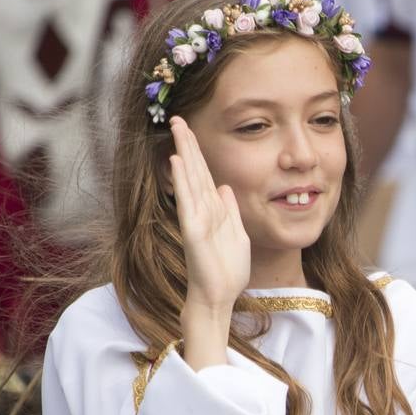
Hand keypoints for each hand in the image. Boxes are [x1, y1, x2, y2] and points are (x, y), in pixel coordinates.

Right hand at [168, 116, 249, 317]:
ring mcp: (196, 219)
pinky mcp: (193, 231)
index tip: (191, 128)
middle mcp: (202, 210)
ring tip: (178, 128)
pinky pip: (187, 202)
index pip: (204, 174)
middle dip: (188, 143)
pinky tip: (178, 161)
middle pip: (194, 170)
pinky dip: (183, 181)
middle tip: (178, 117)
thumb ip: (230, 210)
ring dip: (184, 153)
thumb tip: (225, 188)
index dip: (198, 151)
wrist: (220, 297)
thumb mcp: (237, 233)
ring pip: (189, 179)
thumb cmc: (227, 271)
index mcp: (213, 210)